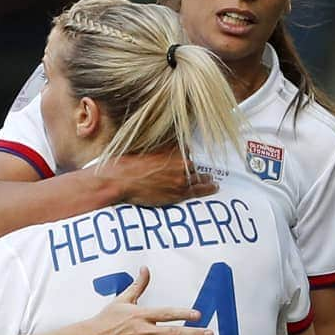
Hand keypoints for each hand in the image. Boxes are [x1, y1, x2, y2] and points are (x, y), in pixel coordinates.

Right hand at [78, 266, 212, 334]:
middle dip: (194, 334)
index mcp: (141, 315)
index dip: (183, 314)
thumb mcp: (122, 300)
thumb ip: (138, 286)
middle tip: (209, 334)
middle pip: (173, 333)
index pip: (166, 314)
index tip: (198, 315)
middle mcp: (142, 332)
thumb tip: (145, 268)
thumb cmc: (107, 319)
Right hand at [95, 150, 217, 206]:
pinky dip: (208, 188)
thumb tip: (167, 142)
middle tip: (197, 171)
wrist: (120, 180)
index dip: (183, 156)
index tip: (183, 159)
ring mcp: (181, 178)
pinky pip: (198, 190)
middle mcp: (180, 162)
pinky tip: (214, 187)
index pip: (185, 150)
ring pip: (198, 176)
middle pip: (192, 164)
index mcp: (172, 148)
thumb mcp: (143, 147)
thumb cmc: (127, 163)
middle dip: (192, 168)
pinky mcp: (179, 192)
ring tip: (211, 180)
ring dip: (204, 178)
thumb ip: (158, 146)